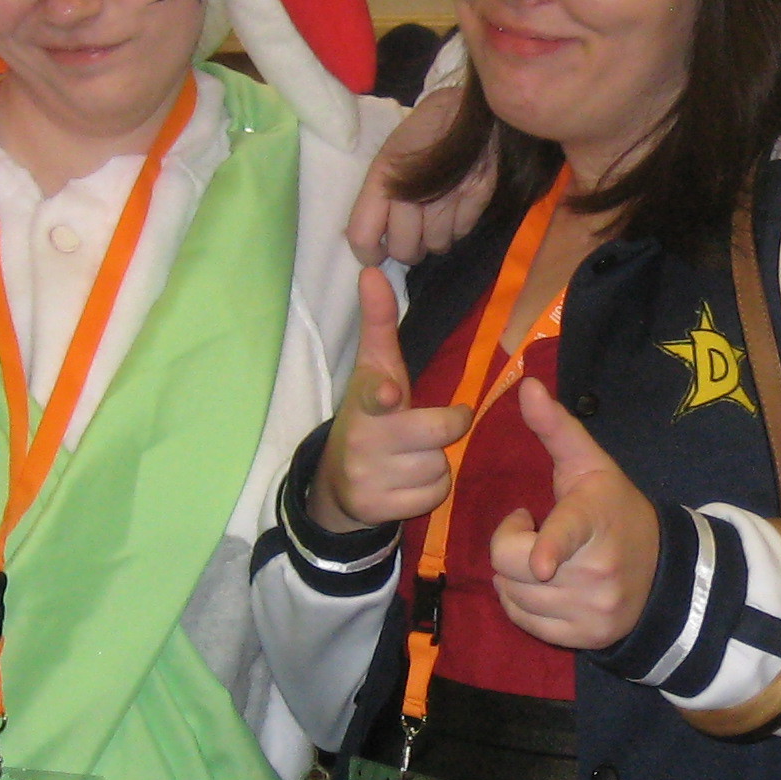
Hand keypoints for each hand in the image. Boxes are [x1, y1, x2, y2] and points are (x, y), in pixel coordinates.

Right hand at [310, 267, 471, 532]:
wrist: (338, 481)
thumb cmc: (370, 415)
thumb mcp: (373, 370)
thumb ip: (379, 323)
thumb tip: (371, 270)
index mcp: (364, 401)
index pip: (371, 392)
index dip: (381, 392)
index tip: (389, 393)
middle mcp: (363, 440)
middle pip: (437, 432)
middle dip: (443, 428)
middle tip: (425, 427)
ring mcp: (369, 478)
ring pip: (440, 465)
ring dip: (436, 460)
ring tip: (411, 455)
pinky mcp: (380, 509)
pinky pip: (435, 495)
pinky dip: (431, 489)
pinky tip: (409, 480)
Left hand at [349, 70, 497, 266]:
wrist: (465, 107)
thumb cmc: (420, 133)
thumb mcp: (387, 158)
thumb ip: (377, 199)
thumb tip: (374, 241)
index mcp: (383, 179)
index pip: (363, 237)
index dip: (368, 254)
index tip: (376, 253)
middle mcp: (413, 193)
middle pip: (404, 251)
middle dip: (406, 249)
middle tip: (411, 236)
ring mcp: (448, 197)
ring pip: (436, 246)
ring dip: (433, 239)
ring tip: (435, 219)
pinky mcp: (478, 197)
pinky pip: (461, 233)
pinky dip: (456, 228)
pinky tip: (454, 209)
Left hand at [488, 378, 658, 649]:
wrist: (666, 574)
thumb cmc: (617, 510)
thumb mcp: (592, 466)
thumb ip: (557, 427)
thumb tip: (525, 384)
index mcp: (594, 522)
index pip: (567, 534)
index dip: (549, 547)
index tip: (542, 563)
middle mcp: (596, 572)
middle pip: (514, 566)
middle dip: (509, 543)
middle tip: (530, 527)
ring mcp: (591, 609)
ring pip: (514, 595)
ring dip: (513, 574)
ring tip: (541, 555)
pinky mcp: (583, 638)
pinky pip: (523, 621)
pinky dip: (520, 602)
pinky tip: (542, 583)